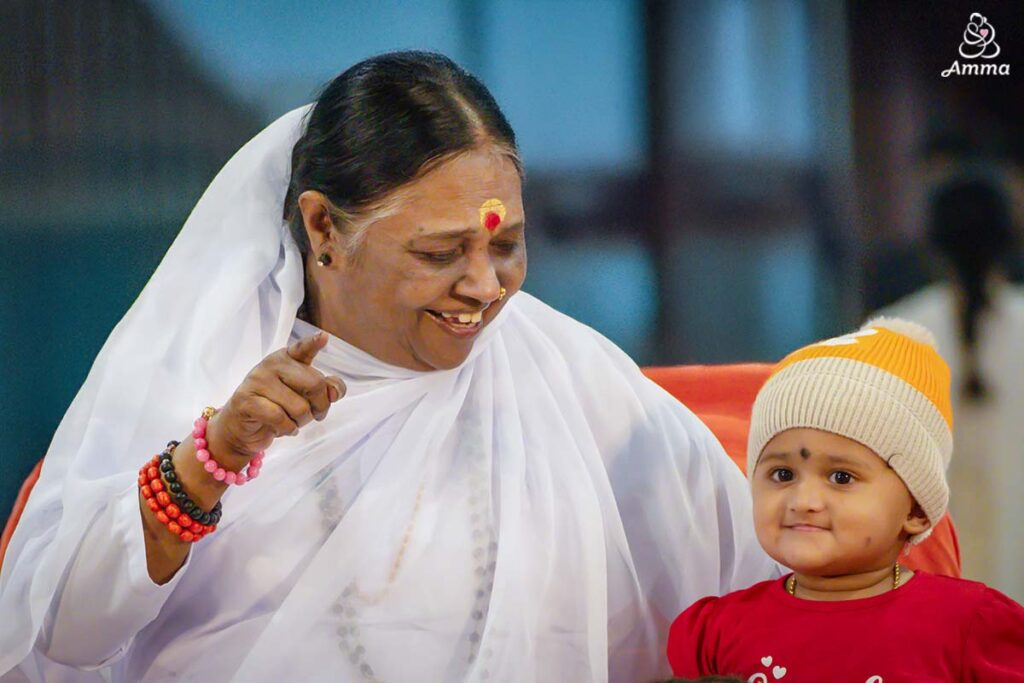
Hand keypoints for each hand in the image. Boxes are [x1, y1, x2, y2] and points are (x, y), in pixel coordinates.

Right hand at [209, 333, 345, 458]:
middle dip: (320, 407)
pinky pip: (280, 419)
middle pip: (315, 385)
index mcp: (288, 357)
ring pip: (300, 407)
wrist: (243, 426)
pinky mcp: (246, 400)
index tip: (323, 337)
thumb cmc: (279, 406)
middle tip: (313, 415)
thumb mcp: (304, 395)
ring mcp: (257, 380)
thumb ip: (325, 388)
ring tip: (291, 421)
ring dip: (301, 422)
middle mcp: (272, 364)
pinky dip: (287, 429)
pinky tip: (282, 428)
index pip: (303, 349)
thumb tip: (335, 393)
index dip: (313, 343)